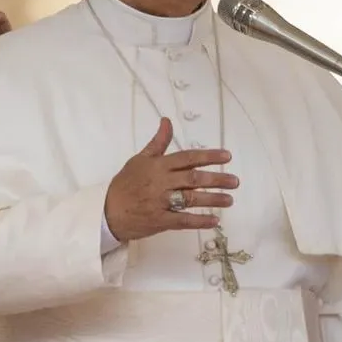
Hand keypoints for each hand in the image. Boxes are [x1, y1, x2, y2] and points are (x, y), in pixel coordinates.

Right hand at [102, 119, 238, 241]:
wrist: (107, 211)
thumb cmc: (126, 184)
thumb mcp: (140, 159)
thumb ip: (158, 142)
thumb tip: (167, 121)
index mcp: (158, 166)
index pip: (188, 158)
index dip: (209, 156)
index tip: (227, 157)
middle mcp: (161, 182)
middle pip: (193, 179)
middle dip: (217, 179)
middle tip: (235, 181)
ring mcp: (160, 202)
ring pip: (191, 199)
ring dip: (213, 199)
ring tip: (230, 199)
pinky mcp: (159, 220)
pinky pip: (183, 221)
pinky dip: (200, 221)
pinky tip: (214, 220)